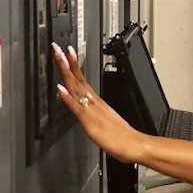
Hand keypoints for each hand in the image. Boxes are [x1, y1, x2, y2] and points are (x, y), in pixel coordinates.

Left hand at [51, 43, 145, 162]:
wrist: (134, 144)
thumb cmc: (122, 136)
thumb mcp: (105, 121)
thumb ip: (96, 113)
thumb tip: (89, 108)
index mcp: (96, 102)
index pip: (81, 80)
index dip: (72, 66)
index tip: (66, 53)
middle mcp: (94, 103)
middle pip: (77, 80)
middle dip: (66, 63)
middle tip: (58, 48)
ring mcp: (91, 111)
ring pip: (76, 89)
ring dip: (66, 73)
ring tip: (59, 58)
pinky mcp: (90, 122)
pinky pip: (76, 108)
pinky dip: (68, 98)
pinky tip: (60, 89)